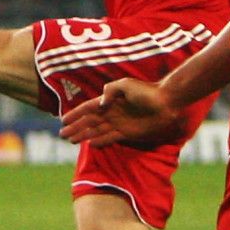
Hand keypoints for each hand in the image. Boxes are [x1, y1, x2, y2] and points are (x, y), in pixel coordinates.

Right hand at [59, 78, 188, 148]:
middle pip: (89, 121)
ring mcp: (119, 123)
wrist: (166, 102)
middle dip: (75, 127)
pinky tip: (90, 144)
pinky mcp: (127, 133)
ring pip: (96, 131)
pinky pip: (109, 138)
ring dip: (84, 135)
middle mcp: (111, 112)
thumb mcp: (126, 85)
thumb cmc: (147, 91)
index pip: (87, 108)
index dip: (75, 114)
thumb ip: (110, 91)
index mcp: (109, 100)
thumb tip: (100, 104)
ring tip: (71, 140)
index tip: (63, 120)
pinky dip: (99, 141)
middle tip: (63, 134)